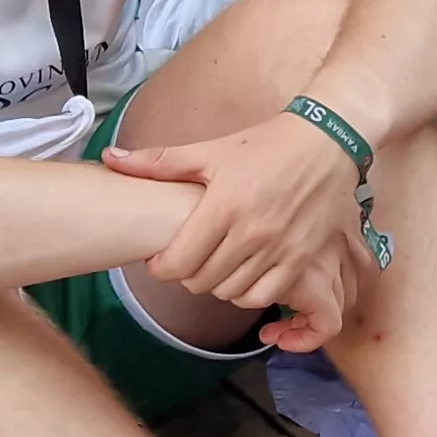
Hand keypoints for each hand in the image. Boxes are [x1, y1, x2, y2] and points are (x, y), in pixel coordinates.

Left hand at [108, 113, 374, 338]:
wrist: (328, 141)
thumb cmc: (266, 143)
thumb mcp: (210, 150)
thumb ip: (158, 161)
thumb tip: (109, 158)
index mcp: (222, 205)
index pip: (178, 262)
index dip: (161, 267)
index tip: (161, 259)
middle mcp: (251, 232)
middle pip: (201, 281)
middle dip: (187, 274)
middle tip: (188, 259)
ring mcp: (279, 248)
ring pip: (231, 293)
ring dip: (217, 284)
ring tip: (215, 266)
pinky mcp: (302, 258)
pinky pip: (264, 295)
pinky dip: (247, 293)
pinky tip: (243, 275)